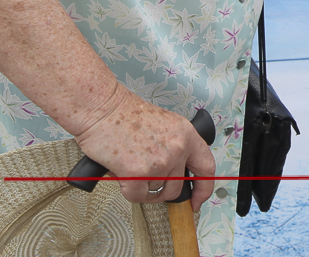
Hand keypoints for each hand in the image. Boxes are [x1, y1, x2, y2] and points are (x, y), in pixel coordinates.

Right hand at [73, 82, 216, 208]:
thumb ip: (175, 147)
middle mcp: (177, 149)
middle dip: (161, 190)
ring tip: (130, 166)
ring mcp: (159, 162)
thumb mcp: (164, 124)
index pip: (206, 167)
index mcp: (186, 134)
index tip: (197, 200)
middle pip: (176, 188)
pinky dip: (127, 190)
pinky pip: (136, 196)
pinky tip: (121, 172)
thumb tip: (175, 173)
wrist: (101, 108)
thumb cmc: (125, 114)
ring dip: (142, 186)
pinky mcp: (138, 173)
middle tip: (146, 180)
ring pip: (155, 193)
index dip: (203, 188)